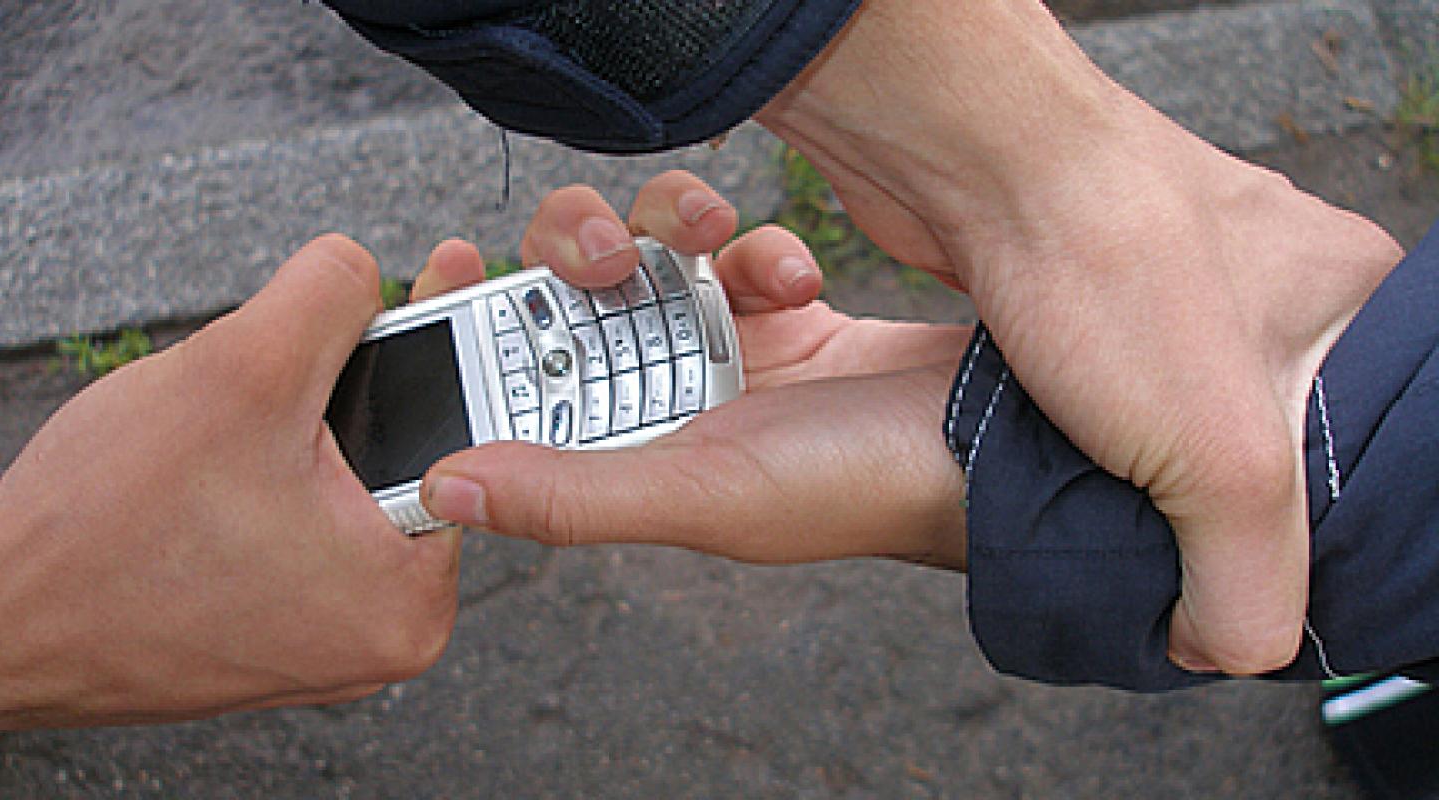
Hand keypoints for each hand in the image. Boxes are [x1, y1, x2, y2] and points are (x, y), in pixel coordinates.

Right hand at [0, 236, 461, 756]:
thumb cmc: (104, 528)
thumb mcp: (239, 370)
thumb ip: (328, 294)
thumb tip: (363, 265)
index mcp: (411, 596)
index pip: (460, 435)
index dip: (443, 336)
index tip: (448, 269)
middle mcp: (386, 633)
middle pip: (400, 458)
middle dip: (346, 386)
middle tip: (292, 352)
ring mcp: (327, 639)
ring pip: (341, 485)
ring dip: (295, 428)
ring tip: (219, 424)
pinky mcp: (274, 633)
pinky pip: (299, 524)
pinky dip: (266, 475)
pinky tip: (204, 464)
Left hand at [416, 171, 970, 565]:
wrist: (990, 437)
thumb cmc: (851, 487)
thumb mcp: (697, 493)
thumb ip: (572, 491)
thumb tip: (449, 484)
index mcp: (620, 448)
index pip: (511, 375)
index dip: (475, 317)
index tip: (457, 263)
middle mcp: (658, 394)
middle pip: (566, 290)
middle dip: (574, 248)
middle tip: (603, 252)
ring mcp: (717, 346)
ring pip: (644, 248)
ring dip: (667, 228)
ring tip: (709, 240)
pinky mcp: (775, 305)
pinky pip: (731, 244)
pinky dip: (755, 246)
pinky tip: (792, 279)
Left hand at [754, 0, 1404, 671]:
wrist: (969, 158)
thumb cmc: (1109, 268)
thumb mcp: (1223, 462)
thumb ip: (1247, 578)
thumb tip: (1224, 648)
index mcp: (1345, 305)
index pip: (1362, 452)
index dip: (1314, 531)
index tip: (1247, 581)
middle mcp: (1267, 280)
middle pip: (1262, 438)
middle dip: (1208, 506)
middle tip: (1165, 558)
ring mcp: (1169, 275)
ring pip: (1168, 410)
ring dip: (1134, 468)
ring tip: (1102, 511)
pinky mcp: (1083, 278)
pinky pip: (1096, 381)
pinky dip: (1076, 427)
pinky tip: (1050, 455)